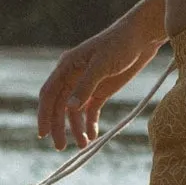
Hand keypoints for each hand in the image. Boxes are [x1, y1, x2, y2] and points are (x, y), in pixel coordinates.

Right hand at [37, 14, 161, 150]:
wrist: (142, 37)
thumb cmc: (120, 44)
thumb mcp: (102, 64)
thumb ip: (86, 86)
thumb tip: (70, 109)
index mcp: (67, 66)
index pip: (49, 94)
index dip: (44, 114)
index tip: (43, 133)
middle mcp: (73, 76)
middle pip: (60, 106)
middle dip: (59, 127)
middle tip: (61, 147)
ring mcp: (87, 84)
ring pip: (75, 111)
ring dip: (76, 128)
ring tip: (84, 145)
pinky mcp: (101, 90)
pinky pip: (91, 111)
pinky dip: (90, 124)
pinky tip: (93, 136)